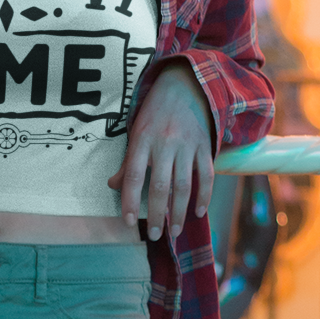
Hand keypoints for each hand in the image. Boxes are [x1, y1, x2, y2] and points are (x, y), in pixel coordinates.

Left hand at [108, 61, 214, 240]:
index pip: (134, 175)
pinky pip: (206, 174)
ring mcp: (186, 145)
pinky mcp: (204, 145)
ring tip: (174, 231)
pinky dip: (204, 195)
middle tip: (154, 235)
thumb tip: (113, 185)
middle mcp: (164, 143)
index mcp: (143, 139)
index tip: (128, 222)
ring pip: (183, 185)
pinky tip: (198, 212)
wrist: (185, 83)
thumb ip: (128, 161)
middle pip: (160, 185)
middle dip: (156, 213)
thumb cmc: (155, 111)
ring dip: (179, 211)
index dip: (130, 200)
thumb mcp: (136, 130)